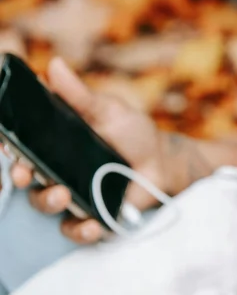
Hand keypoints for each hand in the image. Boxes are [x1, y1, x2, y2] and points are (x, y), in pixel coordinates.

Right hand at [9, 57, 168, 243]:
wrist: (162, 161)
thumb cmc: (132, 132)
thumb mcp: (108, 110)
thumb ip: (79, 95)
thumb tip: (54, 65)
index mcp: (52, 141)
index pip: (17, 145)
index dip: (5, 147)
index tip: (5, 146)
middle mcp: (53, 169)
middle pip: (21, 177)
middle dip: (17, 176)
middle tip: (24, 173)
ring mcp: (69, 194)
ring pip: (43, 203)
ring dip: (47, 201)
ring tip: (64, 195)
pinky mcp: (90, 217)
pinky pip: (74, 230)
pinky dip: (80, 230)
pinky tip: (90, 224)